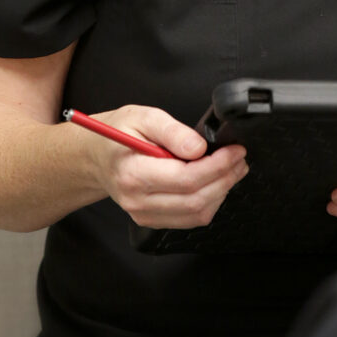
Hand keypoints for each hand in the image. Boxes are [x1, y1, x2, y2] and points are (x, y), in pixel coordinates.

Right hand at [85, 105, 247, 227]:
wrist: (97, 157)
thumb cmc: (118, 134)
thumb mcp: (142, 117)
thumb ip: (172, 131)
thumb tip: (200, 148)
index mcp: (134, 173)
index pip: (186, 178)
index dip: (218, 166)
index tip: (235, 150)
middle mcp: (138, 200)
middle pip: (195, 200)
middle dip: (225, 179)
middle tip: (240, 159)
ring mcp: (144, 214)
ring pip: (196, 214)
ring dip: (222, 192)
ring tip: (232, 169)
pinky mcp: (152, 220)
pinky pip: (190, 219)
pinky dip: (210, 202)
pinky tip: (215, 183)